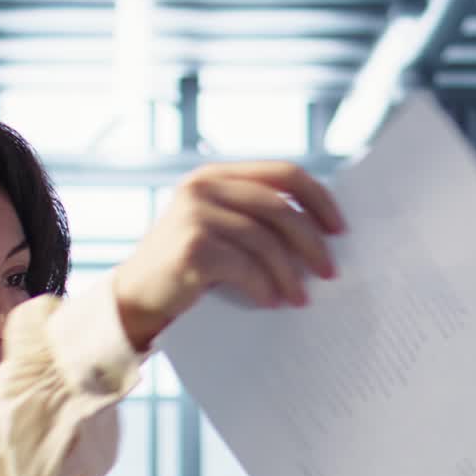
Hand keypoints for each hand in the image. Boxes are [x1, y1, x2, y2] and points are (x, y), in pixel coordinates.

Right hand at [111, 161, 344, 350]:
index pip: (284, 173)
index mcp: (217, 176)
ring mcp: (195, 213)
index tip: (340, 229)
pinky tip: (271, 302)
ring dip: (289, 273)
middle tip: (330, 271)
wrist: (135, 300)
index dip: (318, 199)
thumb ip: (256, 222)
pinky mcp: (192, 246)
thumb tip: (321, 237)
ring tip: (301, 298)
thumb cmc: (187, 271)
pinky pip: (244, 266)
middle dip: (311, 242)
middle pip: (279, 207)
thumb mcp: (221, 234)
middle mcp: (204, 186)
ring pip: (264, 240)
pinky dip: (263, 286)